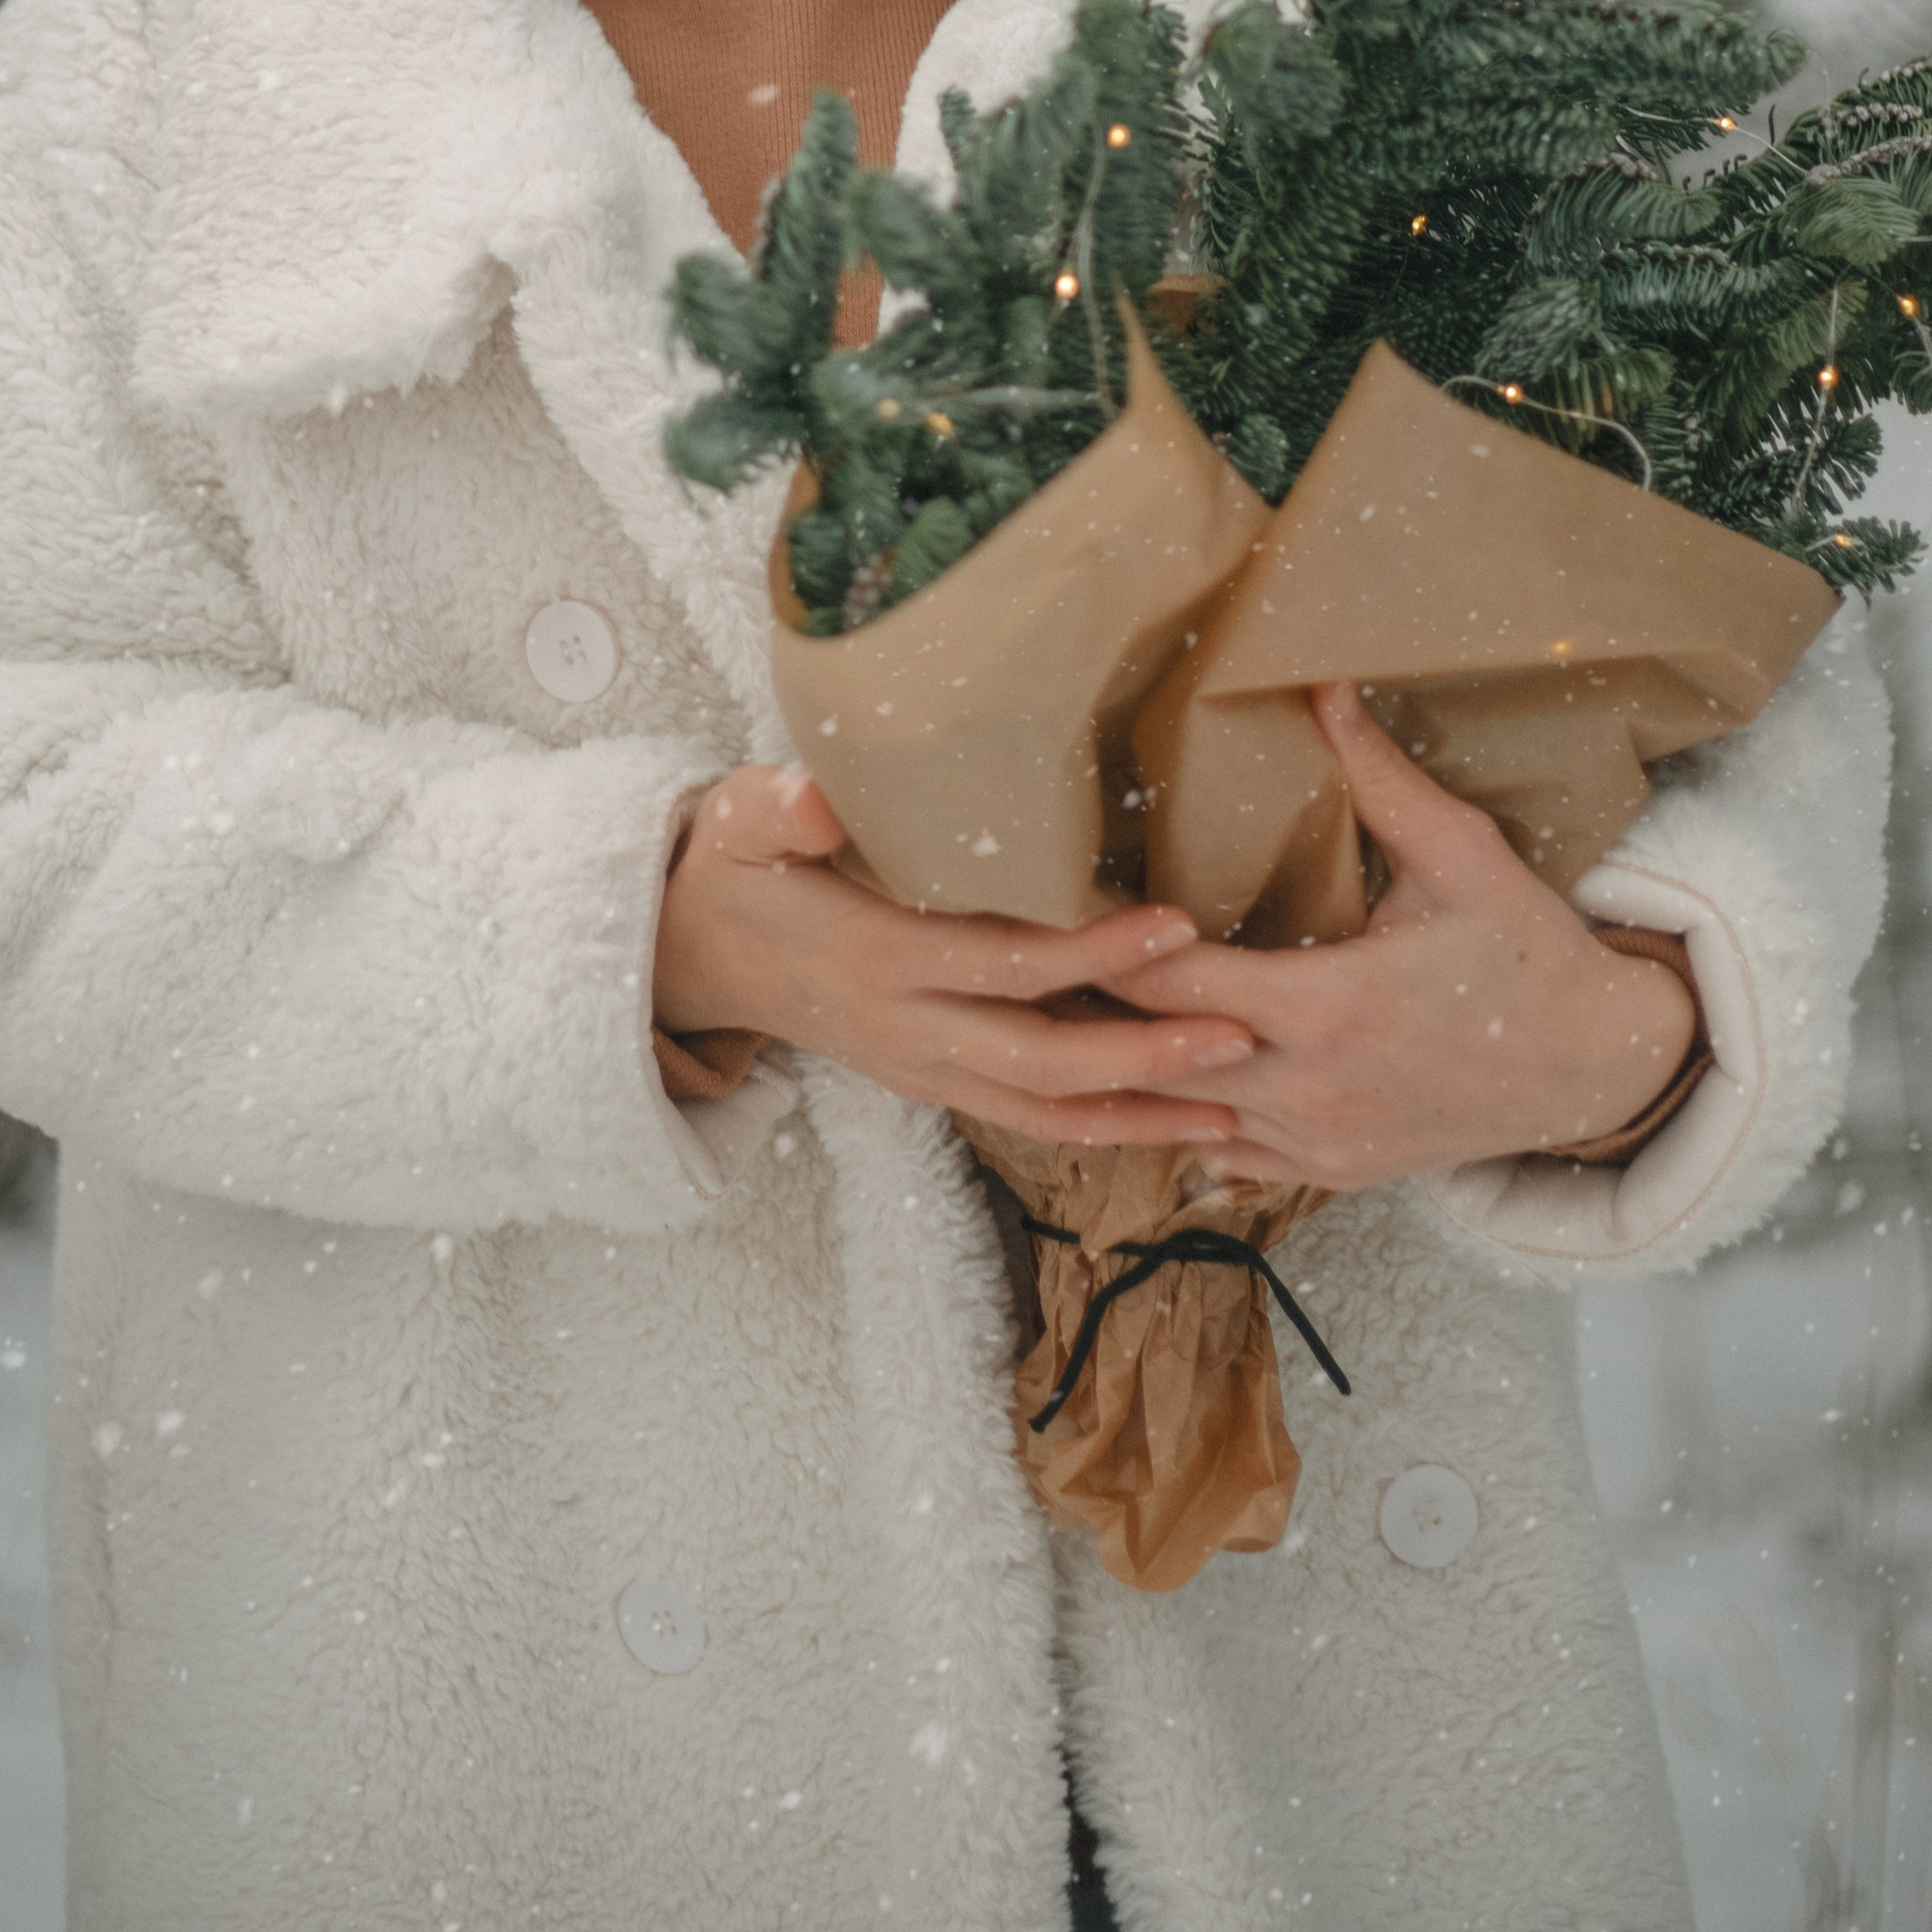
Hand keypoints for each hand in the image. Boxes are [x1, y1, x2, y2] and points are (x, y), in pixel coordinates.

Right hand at [652, 763, 1257, 1145]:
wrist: (690, 955)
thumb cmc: (733, 869)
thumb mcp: (736, 821)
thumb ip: (776, 810)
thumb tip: (814, 802)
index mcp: (877, 959)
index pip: (1002, 964)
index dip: (1090, 953)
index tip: (1176, 927)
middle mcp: (907, 1030)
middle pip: (1042, 1062)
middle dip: (1144, 1057)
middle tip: (1241, 1036)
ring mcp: (921, 1068)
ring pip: (1043, 1112)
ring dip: (1139, 1115)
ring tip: (1234, 1109)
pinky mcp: (932, 1082)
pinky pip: (1028, 1119)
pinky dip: (1102, 1129)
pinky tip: (1169, 1126)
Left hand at [1091, 685, 1698, 1189]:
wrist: (1598, 1067)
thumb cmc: (1527, 951)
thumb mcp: (1460, 854)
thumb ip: (1378, 777)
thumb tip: (1321, 685)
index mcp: (1328, 1008)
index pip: (1171, 982)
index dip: (1107, 946)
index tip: (1058, 902)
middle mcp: (1308, 1091)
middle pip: (1151, 1054)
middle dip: (1094, 1006)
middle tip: (1033, 956)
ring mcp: (1315, 1144)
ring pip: (1175, 1118)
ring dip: (1128, 1066)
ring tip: (1071, 1010)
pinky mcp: (1330, 1173)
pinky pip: (1222, 1156)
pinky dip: (1182, 1113)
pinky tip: (1151, 1068)